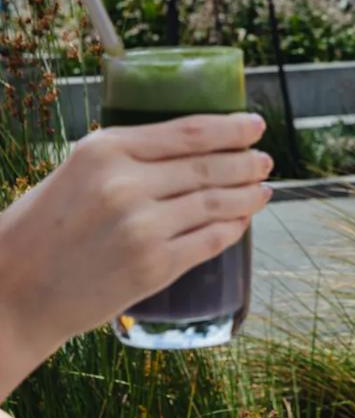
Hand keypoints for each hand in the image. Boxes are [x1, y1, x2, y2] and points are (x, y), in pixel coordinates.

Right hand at [0, 114, 271, 371]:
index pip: (190, 131)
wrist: (12, 292)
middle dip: (248, 162)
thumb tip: (193, 145)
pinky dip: (233, 228)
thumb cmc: (41, 227)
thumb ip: (127, 155)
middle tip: (265, 160)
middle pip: (211, 166)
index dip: (232, 128)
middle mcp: (127, 185)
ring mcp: (143, 227)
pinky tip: (242, 220)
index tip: (255, 125)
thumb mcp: (76, 170)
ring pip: (218, 203)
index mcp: (106, 151)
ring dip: (249, 194)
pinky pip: (211, 240)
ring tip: (263, 188)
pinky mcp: (154, 265)